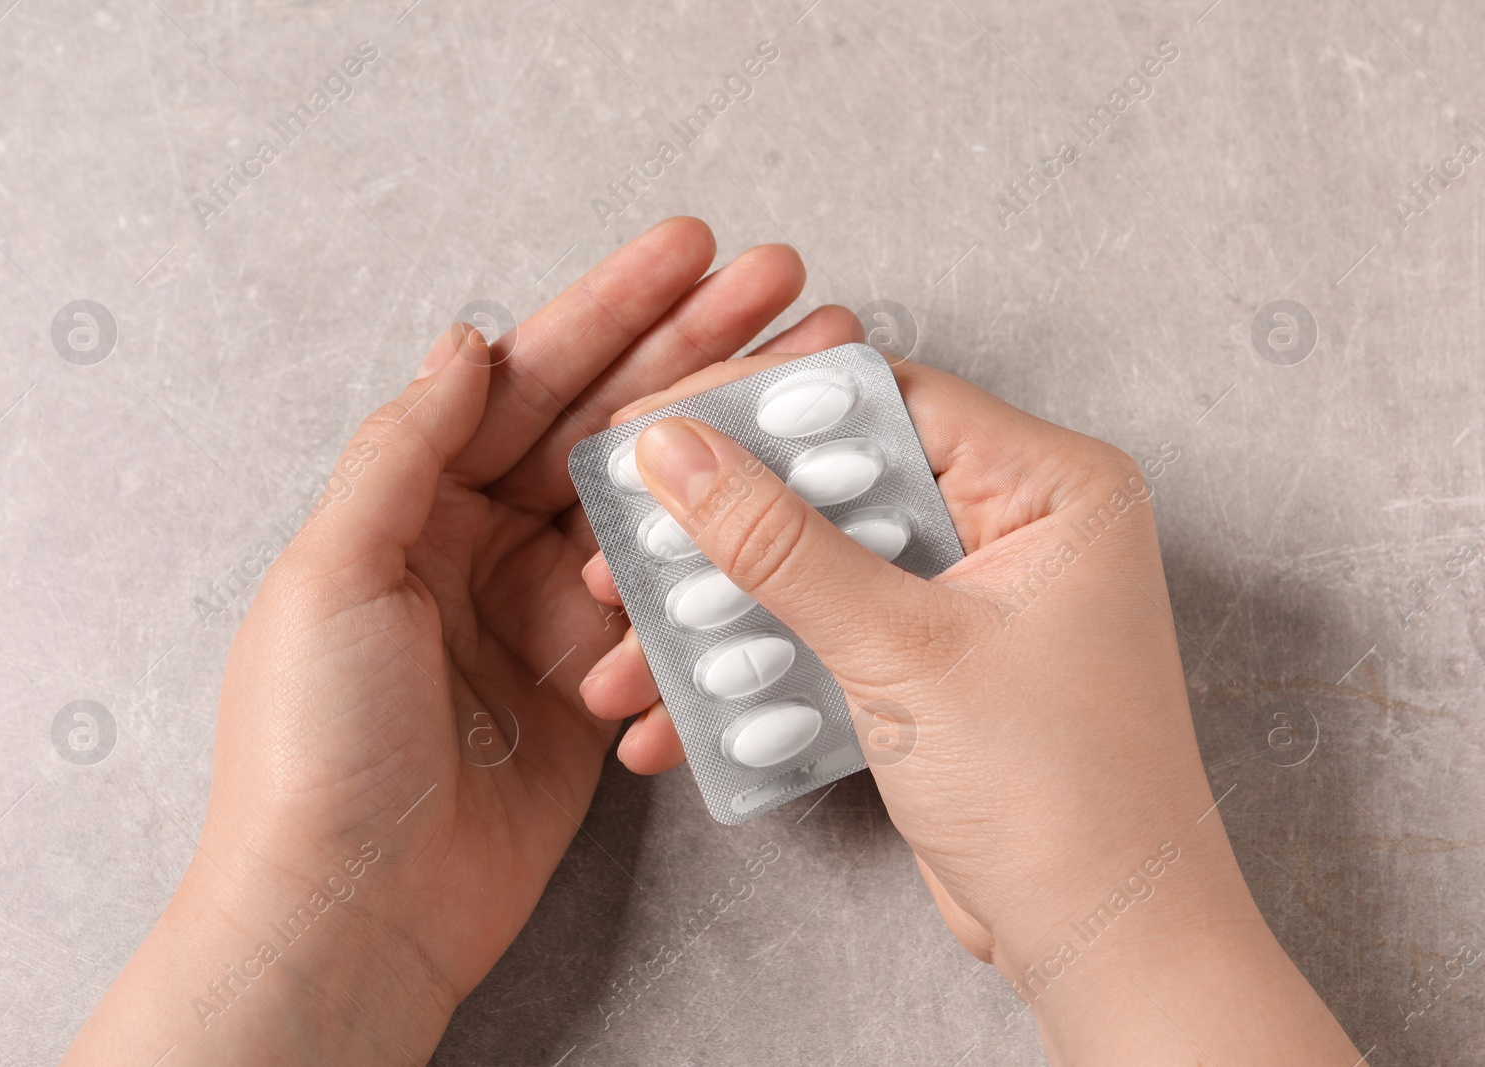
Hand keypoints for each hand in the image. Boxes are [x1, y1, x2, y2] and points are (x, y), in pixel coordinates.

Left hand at [63, 218, 865, 1064]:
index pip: (528, 380)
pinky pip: (666, 601)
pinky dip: (718, 554)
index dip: (611, 311)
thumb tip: (469, 341)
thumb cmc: (315, 744)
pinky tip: (778, 500)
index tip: (689, 253)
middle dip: (691, 349)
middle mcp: (482, 544)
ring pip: (649, 502)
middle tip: (779, 283)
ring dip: (724, 439)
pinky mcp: (592, 682)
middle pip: (604, 424)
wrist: (354, 909)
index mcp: (415, 502)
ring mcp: (544, 612)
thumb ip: (406, 448)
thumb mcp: (335, 571)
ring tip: (805, 374)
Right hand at [580, 354, 1360, 1063]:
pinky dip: (756, 668)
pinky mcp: (934, 662)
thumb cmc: (1057, 794)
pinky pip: (827, 634)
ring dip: (718, 614)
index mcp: (1048, 483)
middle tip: (621, 546)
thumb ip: (780, 545)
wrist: (1103, 944)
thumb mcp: (900, 652)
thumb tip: (678, 451)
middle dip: (718, 530)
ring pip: (817, 566)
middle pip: (835, 483)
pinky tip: (670, 714)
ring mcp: (971, 596)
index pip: (880, 402)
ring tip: (620, 651)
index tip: (651, 428)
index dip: (755, 408)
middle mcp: (1015, 523)